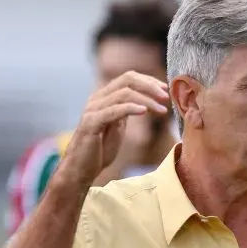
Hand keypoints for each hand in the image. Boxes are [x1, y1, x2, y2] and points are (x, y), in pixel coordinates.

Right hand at [59, 71, 168, 187]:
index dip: (148, 81)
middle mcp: (97, 99)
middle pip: (127, 80)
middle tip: (166, 97)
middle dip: (150, 86)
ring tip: (161, 110)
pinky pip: (114, 110)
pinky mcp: (91, 123)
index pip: (128, 78)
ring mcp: (93, 109)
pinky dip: (131, 108)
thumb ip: (126, 112)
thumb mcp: (117, 126)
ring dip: (147, 99)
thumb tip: (146, 104)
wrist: (80, 169)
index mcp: (104, 97)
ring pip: (124, 93)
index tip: (165, 89)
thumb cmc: (99, 150)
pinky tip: (144, 111)